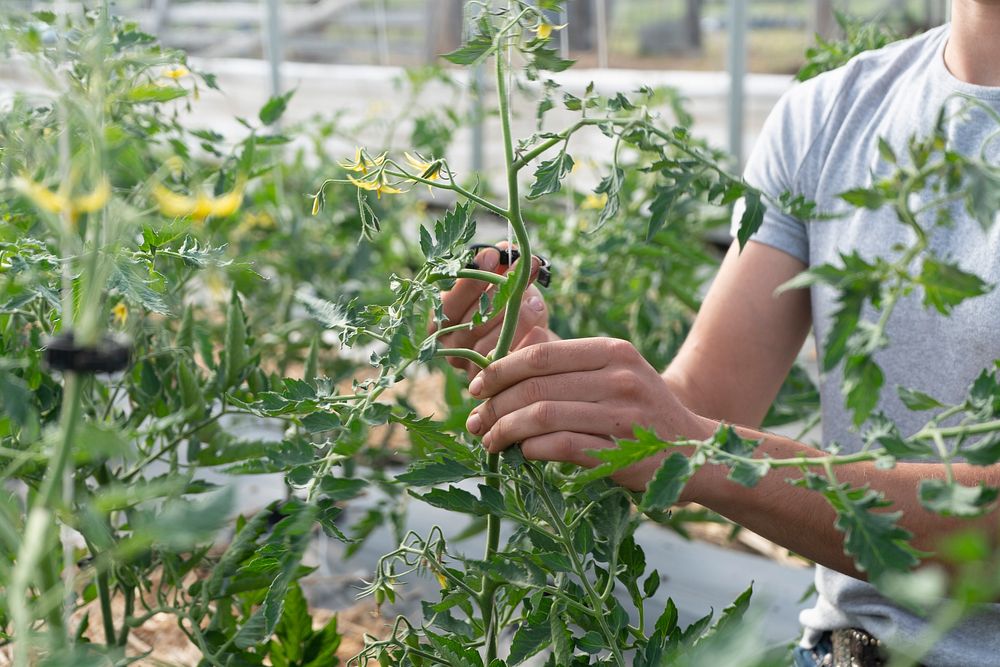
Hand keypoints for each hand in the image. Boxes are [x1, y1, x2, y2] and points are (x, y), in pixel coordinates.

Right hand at [436, 243, 557, 376]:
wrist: (535, 346)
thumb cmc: (513, 308)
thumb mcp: (505, 284)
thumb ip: (501, 266)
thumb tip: (507, 249)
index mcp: (441, 323)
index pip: (448, 303)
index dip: (471, 279)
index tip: (494, 255)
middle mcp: (451, 349)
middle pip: (472, 323)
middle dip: (501, 292)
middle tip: (525, 269)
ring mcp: (472, 373)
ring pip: (491, 345)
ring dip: (517, 318)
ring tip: (536, 301)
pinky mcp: (496, 391)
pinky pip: (511, 365)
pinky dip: (527, 344)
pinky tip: (541, 328)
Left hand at [464, 337, 711, 491]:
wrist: (693, 452)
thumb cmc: (640, 409)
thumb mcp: (615, 372)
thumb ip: (569, 364)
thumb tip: (503, 362)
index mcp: (612, 351)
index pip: (541, 354)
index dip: (500, 370)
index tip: (477, 386)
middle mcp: (619, 378)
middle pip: (535, 387)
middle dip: (494, 405)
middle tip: (474, 420)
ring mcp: (621, 416)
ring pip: (540, 417)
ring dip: (504, 430)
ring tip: (488, 440)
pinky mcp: (620, 453)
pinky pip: (558, 447)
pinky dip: (530, 450)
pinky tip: (520, 453)